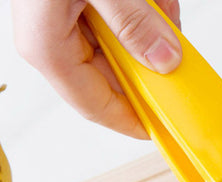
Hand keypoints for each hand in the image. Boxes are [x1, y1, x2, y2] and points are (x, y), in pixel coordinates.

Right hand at [11, 0, 181, 137]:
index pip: (97, 106)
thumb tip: (166, 61)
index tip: (160, 129)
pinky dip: (142, 11)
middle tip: (172, 48)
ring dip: (147, 29)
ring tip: (155, 5)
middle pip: (113, 80)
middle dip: (149, 63)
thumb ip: (133, 23)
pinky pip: (119, 25)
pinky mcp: (77, 12)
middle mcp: (53, 44)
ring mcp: (64, 28)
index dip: (131, 121)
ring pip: (121, 51)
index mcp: (49, 48)